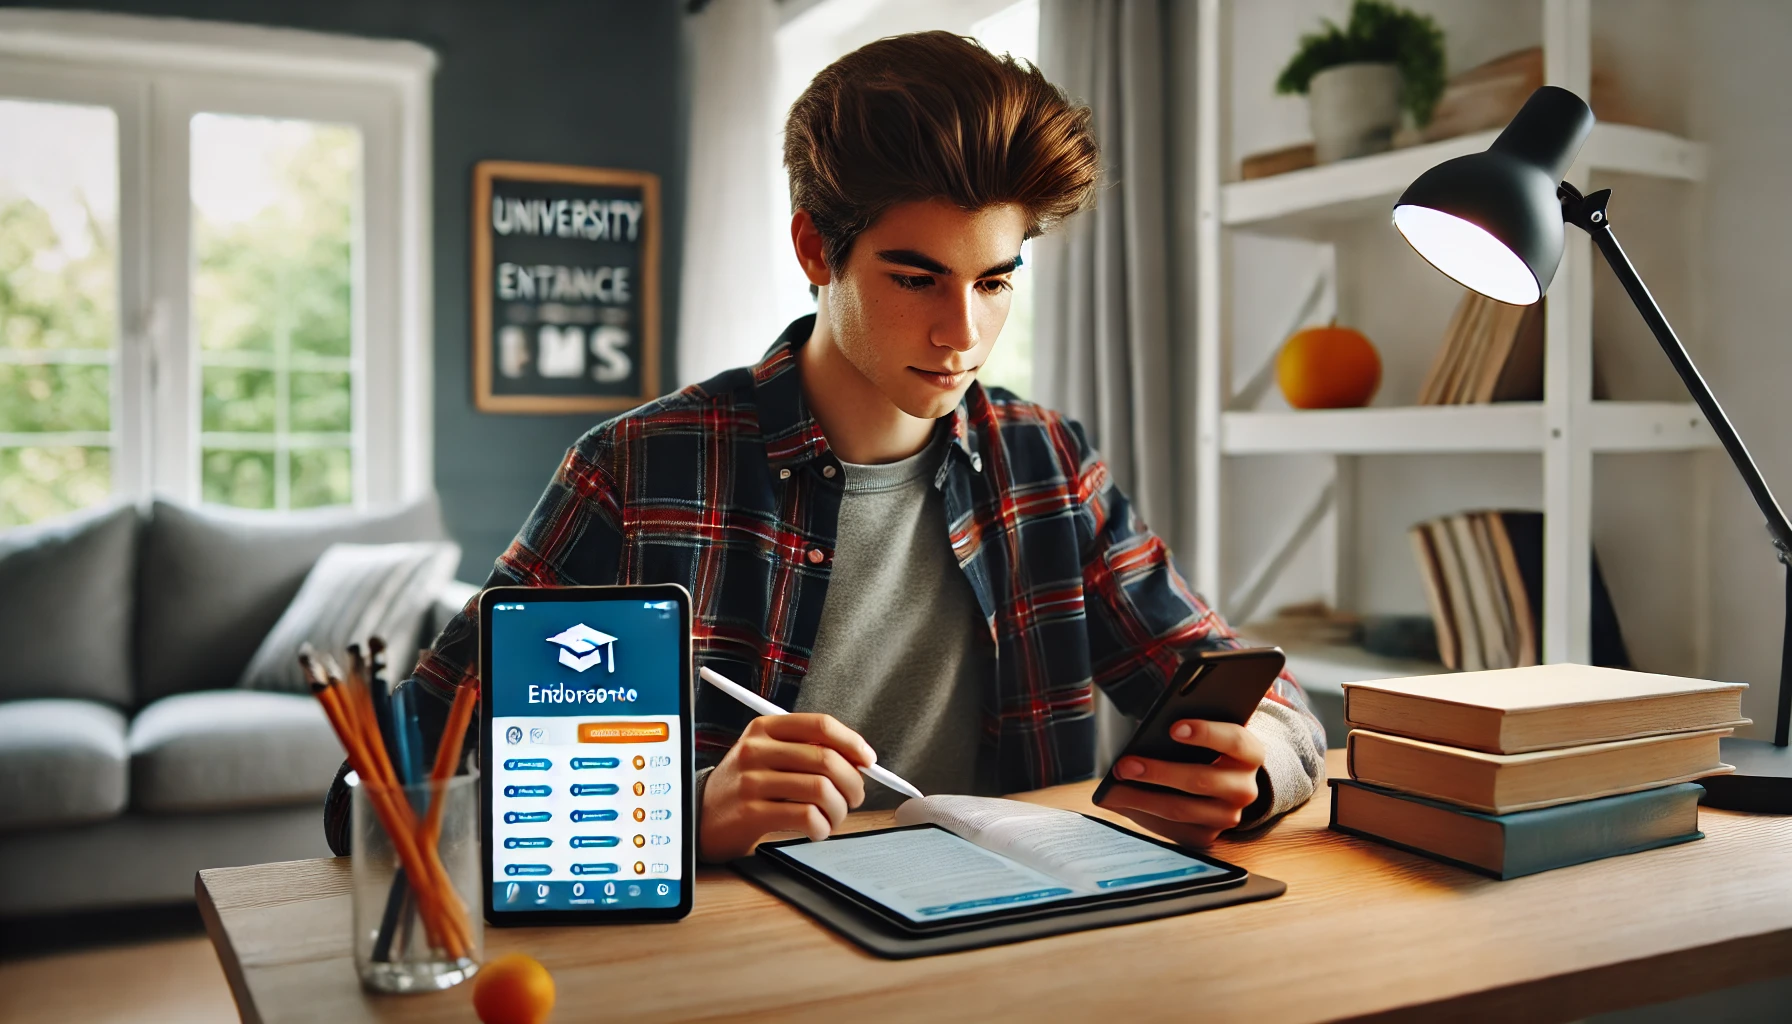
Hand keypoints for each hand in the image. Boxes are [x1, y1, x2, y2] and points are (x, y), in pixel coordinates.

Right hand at [699, 713, 873, 860]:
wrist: (700, 816)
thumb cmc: (743, 786)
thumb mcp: (766, 755)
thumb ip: (805, 751)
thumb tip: (857, 760)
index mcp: (765, 728)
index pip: (820, 724)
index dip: (852, 742)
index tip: (868, 760)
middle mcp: (757, 749)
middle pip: (825, 758)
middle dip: (852, 782)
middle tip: (854, 797)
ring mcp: (752, 780)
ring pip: (820, 789)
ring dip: (839, 810)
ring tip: (833, 817)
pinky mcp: (750, 812)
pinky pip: (805, 817)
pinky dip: (821, 827)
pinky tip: (816, 830)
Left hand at [1094, 719, 1265, 847]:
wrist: (1220, 783)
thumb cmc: (1204, 749)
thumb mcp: (1204, 734)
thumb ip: (1184, 730)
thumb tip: (1143, 737)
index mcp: (1249, 754)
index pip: (1234, 740)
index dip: (1206, 733)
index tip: (1173, 728)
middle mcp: (1244, 788)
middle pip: (1201, 780)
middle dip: (1158, 772)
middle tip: (1124, 765)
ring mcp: (1228, 817)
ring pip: (1181, 809)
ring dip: (1141, 798)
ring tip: (1114, 788)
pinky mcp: (1207, 836)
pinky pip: (1171, 829)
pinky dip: (1141, 815)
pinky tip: (1119, 802)